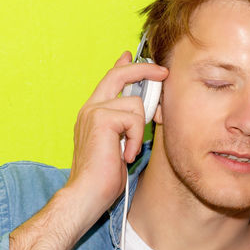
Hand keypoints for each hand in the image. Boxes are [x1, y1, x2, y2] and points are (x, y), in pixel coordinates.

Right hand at [67, 51, 168, 222]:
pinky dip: (136, 138)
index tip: (130, 55)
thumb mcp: (118, 144)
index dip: (122, 66)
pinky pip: (134, 118)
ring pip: (134, 103)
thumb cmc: (102, 178)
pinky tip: (126, 155)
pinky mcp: (101, 119)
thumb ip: (126, 124)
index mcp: (91, 114)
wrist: (86, 194)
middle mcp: (90, 109)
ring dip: (140, 129)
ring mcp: (93, 112)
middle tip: (163, 73)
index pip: (108, 80)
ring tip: (129, 150)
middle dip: (144, 70)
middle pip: (119, 75)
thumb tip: (145, 108)